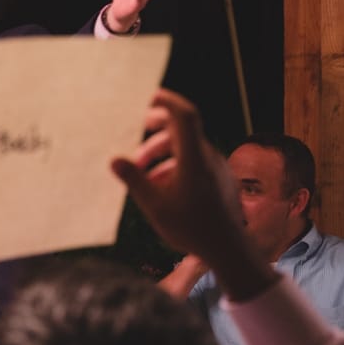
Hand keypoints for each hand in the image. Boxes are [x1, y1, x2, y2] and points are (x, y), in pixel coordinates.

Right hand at [111, 90, 252, 272]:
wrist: (227, 248)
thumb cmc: (191, 228)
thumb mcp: (155, 205)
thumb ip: (135, 180)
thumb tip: (115, 160)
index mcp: (193, 159)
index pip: (184, 116)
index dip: (167, 101)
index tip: (148, 96)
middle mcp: (207, 157)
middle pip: (181, 129)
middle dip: (156, 129)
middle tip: (136, 130)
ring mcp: (215, 167)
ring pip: (186, 147)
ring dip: (161, 152)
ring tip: (141, 171)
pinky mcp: (218, 177)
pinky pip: (194, 160)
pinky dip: (174, 163)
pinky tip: (160, 185)